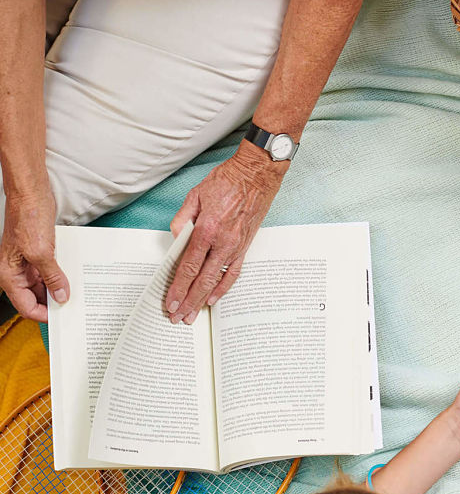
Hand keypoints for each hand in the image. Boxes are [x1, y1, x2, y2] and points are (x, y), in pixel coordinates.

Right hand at [0, 188, 69, 322]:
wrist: (31, 195)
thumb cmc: (28, 218)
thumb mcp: (41, 251)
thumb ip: (51, 276)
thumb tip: (61, 296)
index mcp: (9, 274)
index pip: (25, 306)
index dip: (44, 314)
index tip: (63, 317)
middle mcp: (16, 272)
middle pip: (35, 298)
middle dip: (53, 303)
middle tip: (74, 308)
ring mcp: (28, 263)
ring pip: (44, 286)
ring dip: (59, 290)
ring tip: (77, 294)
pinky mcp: (39, 254)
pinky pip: (50, 272)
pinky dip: (61, 277)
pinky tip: (74, 279)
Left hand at [164, 142, 285, 323]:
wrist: (257, 176)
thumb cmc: (227, 181)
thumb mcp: (195, 195)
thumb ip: (182, 219)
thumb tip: (176, 239)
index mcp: (207, 228)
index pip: (188, 266)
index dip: (178, 287)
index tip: (170, 302)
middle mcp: (222, 242)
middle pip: (202, 279)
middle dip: (188, 301)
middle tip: (178, 317)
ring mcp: (236, 246)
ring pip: (217, 280)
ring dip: (204, 299)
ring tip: (194, 315)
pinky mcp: (246, 246)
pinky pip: (234, 272)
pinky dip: (224, 287)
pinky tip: (215, 298)